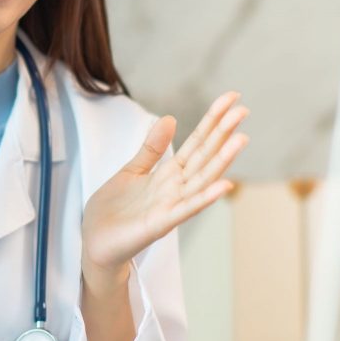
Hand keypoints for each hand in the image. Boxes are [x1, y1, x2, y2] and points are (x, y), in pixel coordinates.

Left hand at [81, 92, 248, 291]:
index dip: (213, 119)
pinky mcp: (159, 224)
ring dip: (222, 161)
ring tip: (241, 139)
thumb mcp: (132, 170)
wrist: (95, 243)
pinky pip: (185, 209)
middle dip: (223, 133)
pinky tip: (223, 185)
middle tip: (244, 109)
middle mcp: (176, 188)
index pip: (197, 142)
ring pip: (201, 179)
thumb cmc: (114, 210)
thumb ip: (152, 148)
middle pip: (204, 156)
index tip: (232, 97)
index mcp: (169, 173)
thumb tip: (171, 118)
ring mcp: (170, 206)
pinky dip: (204, 198)